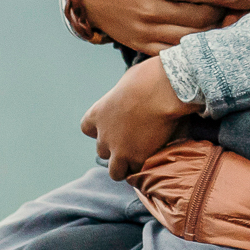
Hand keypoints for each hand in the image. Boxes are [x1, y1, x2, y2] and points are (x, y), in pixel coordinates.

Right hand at [76, 0, 237, 56]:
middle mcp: (149, 9)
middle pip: (194, 18)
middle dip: (217, 13)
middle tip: (230, 7)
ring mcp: (144, 30)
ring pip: (186, 38)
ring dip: (207, 32)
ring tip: (221, 23)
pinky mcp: (140, 44)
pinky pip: (171, 52)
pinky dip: (188, 47)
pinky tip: (201, 38)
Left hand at [81, 57, 196, 180]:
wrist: (162, 91)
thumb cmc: (148, 77)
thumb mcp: (128, 80)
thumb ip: (125, 95)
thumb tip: (133, 94)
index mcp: (98, 114)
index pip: (87, 128)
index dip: (100, 129)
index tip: (113, 125)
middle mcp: (104, 135)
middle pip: (102, 151)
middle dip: (116, 148)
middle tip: (134, 141)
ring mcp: (119, 150)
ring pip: (115, 171)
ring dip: (126, 165)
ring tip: (142, 158)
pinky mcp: (137, 159)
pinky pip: (137, 172)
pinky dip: (143, 168)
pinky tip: (154, 159)